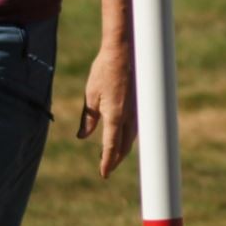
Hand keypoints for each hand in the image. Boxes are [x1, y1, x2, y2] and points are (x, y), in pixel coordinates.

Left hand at [77, 40, 133, 177]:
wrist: (124, 51)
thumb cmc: (104, 70)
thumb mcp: (91, 95)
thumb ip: (89, 118)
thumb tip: (83, 136)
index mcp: (114, 116)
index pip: (110, 146)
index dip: (106, 162)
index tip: (103, 174)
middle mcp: (129, 117)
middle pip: (124, 146)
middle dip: (115, 159)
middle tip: (107, 169)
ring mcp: (138, 111)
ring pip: (132, 137)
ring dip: (123, 148)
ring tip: (114, 155)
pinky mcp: (142, 104)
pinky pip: (136, 126)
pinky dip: (128, 136)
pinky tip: (123, 135)